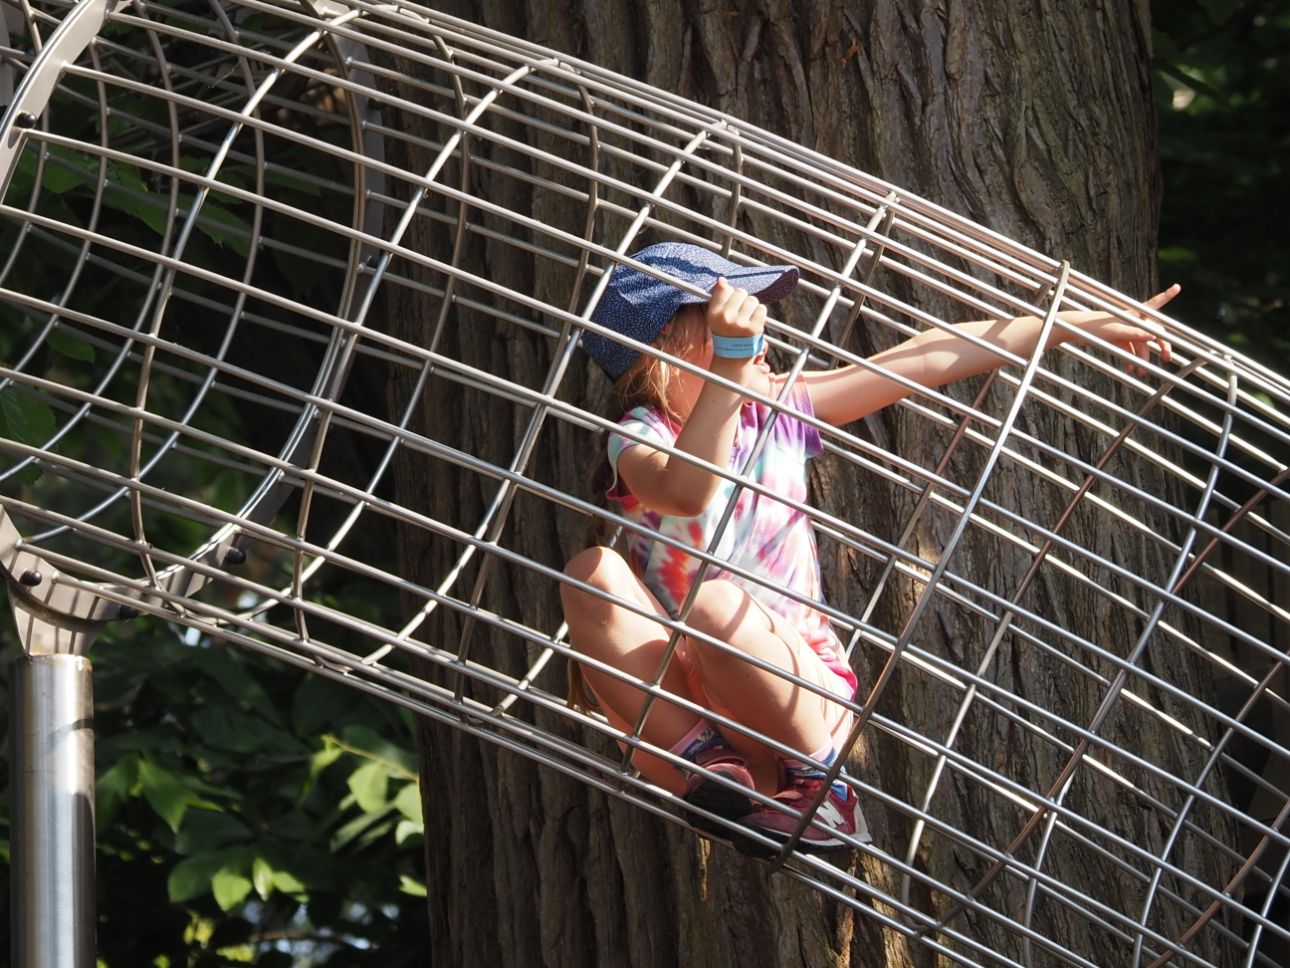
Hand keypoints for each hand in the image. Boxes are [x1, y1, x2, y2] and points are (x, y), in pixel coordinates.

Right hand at [706, 277, 767, 339]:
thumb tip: (722, 280)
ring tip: (747, 317)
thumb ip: (719, 297)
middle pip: (740, 292)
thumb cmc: (725, 332)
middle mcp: (726, 318)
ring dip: (752, 307)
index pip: (725, 289)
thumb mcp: (716, 316)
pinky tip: (753, 321)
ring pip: (752, 300)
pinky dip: (759, 314)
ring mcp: (741, 323)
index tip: (730, 305)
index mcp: (714, 313)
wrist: (733, 357)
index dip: (730, 295)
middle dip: (742, 300)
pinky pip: (761, 309)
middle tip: (740, 312)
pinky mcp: (754, 328)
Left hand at [1062, 284, 1177, 373]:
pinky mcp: (1117, 338)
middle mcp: (1132, 320)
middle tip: (1168, 358)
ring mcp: (1125, 330)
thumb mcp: (1116, 331)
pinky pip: (1129, 349)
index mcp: (1133, 313)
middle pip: (1153, 331)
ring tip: (1141, 372)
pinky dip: (1130, 359)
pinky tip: (1130, 369)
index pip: (1154, 303)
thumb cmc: (1094, 327)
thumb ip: (1134, 333)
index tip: (1178, 286)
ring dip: (1143, 358)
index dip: (1167, 295)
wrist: (1075, 333)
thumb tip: (1153, 336)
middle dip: (1162, 345)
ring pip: (1141, 344)